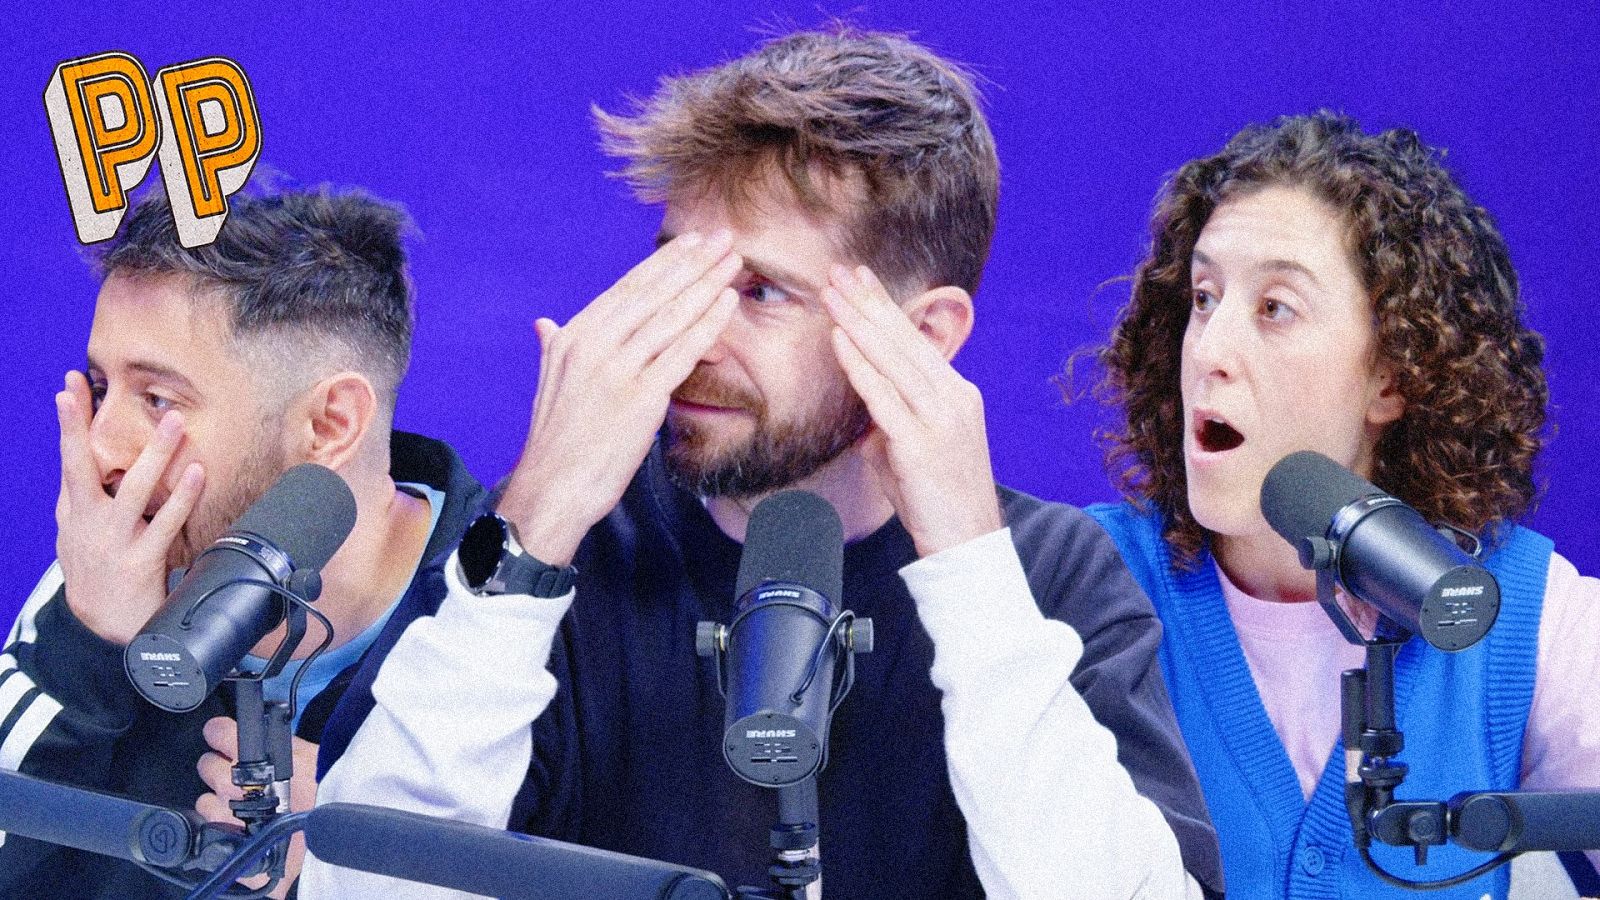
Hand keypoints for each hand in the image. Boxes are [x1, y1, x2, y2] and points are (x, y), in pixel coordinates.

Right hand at [55, 371, 203, 644]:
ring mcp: (111, 541)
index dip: (69, 423)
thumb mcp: (78, 537)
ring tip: (174, 421)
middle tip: (93, 386)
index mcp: (72, 514)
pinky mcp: (139, 561)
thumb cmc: (97, 574)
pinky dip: (183, 496)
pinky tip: (197, 472)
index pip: (68, 459)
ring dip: (155, 453)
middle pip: (79, 467)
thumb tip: (96, 464)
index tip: (70, 386)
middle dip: (80, 426)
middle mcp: (86, 523)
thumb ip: (86, 502)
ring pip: (133, 489)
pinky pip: (165, 522)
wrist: (102, 629)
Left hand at [196, 716, 318, 897]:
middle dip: (222, 767)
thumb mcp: (309, 754)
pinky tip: (244, 825)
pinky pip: (211, 829)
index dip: (221, 733)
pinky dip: (225, 826)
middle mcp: (229, 784)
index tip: (226, 737)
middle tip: (244, 775)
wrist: (332, 837)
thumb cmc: (328, 793)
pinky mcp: (226, 841)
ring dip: (221, 800)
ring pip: (205, 800)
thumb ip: (282, 744)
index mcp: (249, 757)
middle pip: (206, 765)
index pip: (216, 732)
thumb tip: (270, 735)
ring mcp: (224, 815)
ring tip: (246, 805)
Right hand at [497, 231, 740, 564]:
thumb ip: (553, 347)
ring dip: (707, 284)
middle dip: (692, 261)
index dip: (665, 262)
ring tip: (734, 261)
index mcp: (573, 336)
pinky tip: (728, 303)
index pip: (627, 288)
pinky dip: (708, 324)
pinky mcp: (638, 398)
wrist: (552, 490)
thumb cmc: (556, 443)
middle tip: (724, 236)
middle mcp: (592, 345)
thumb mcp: (548, 385)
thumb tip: (545, 324)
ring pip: (670, 316)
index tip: (693, 242)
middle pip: (653, 292)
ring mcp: (616, 370)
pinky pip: (681, 352)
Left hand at [822, 265, 1002, 557]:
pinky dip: (859, 365)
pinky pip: (883, 396)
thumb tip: (861, 398)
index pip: (915, 339)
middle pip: (904, 339)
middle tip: (840, 269)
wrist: (965, 542)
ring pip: (893, 359)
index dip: (885, 305)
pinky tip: (840, 339)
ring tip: (832, 293)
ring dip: (858, 322)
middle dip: (868, 302)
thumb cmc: (934, 497)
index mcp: (956, 392)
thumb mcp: (911, 446)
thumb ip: (889, 416)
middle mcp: (953, 397)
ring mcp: (940, 418)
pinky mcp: (921, 444)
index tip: (861, 278)